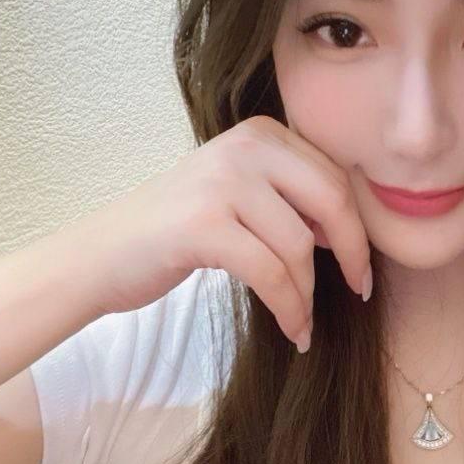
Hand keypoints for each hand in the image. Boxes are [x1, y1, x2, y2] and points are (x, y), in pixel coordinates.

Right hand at [71, 115, 371, 352]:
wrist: (102, 255)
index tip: (360, 263)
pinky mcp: (204, 225)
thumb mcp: (238, 195)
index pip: (333, 176)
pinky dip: (289, 308)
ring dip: (309, 294)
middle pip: (330, 200)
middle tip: (359, 290)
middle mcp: (244, 147)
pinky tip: (293, 330)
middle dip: (352, 252)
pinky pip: (270, 273)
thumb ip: (288, 196)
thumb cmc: (176, 232)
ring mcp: (222, 183)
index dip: (356, 224)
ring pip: (299, 245)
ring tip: (304, 322)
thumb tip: (348, 229)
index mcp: (260, 133)